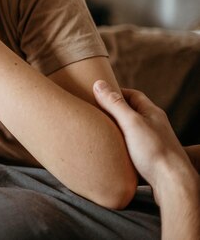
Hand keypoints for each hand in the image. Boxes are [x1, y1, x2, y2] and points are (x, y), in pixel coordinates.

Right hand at [92, 80, 196, 201]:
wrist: (172, 183)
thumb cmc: (155, 151)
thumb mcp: (131, 122)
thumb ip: (114, 104)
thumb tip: (99, 84)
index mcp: (151, 113)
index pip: (132, 95)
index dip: (115, 92)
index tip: (98, 94)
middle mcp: (153, 125)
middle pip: (131, 112)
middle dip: (113, 110)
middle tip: (95, 111)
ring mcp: (152, 142)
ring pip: (130, 130)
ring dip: (115, 129)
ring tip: (99, 131)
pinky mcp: (148, 157)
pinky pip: (131, 146)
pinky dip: (119, 145)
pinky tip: (110, 150)